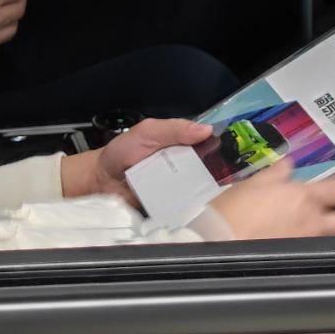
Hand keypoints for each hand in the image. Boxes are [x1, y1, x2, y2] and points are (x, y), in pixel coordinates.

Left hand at [64, 119, 213, 200]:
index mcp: (180, 143)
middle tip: (226, 171)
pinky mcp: (171, 204)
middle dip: (218, 169)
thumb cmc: (123, 152)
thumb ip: (173, 128)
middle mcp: (183, 164)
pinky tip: (197, 202)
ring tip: (214, 187)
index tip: (233, 150)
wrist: (102, 180)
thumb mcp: (147, 132)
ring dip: (205, 187)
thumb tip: (206, 129)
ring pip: (200, 187)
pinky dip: (190, 204)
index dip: (220, 146)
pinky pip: (186, 204)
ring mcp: (178, 185)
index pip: (207, 143)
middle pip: (208, 167)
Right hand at [208, 160, 334, 241]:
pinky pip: (318, 252)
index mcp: (301, 196)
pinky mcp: (298, 261)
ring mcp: (308, 244)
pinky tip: (305, 247)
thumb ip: (275, 174)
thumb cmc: (230, 213)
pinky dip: (317, 249)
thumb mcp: (251, 184)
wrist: (217, 244)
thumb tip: (288, 164)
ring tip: (330, 233)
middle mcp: (312, 220)